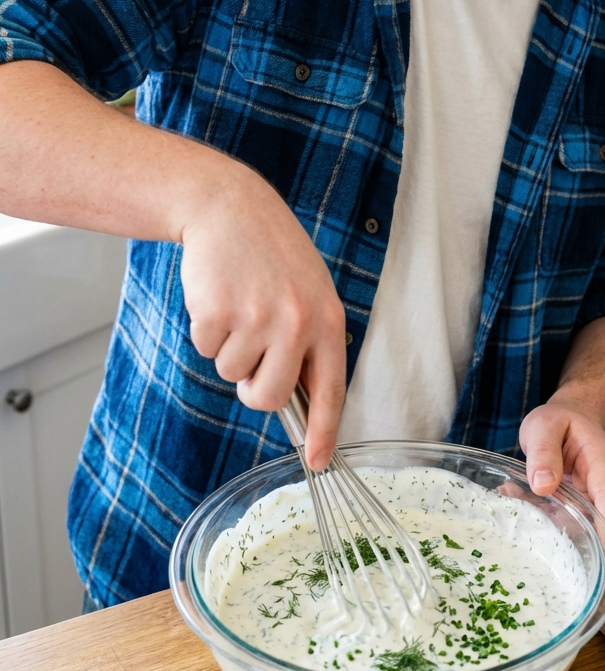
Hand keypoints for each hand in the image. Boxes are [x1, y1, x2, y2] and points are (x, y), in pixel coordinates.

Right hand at [179, 161, 346, 470]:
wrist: (229, 208)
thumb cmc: (271, 254)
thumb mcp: (307, 292)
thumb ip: (309, 342)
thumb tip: (299, 402)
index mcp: (327, 321)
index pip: (331, 391)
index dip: (323, 432)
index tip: (318, 462)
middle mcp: (297, 324)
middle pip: (268, 397)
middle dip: (253, 387)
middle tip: (252, 351)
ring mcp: (256, 319)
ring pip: (232, 374)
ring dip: (229, 348)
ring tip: (239, 304)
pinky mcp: (218, 313)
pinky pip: (206, 350)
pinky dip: (207, 330)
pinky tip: (219, 295)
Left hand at [519, 393, 604, 542]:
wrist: (573, 419)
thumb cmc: (562, 420)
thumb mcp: (544, 425)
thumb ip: (544, 451)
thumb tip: (543, 485)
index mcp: (604, 465)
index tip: (591, 556)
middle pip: (597, 524)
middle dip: (566, 533)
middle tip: (528, 525)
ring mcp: (595, 501)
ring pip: (578, 525)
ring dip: (548, 524)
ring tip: (516, 504)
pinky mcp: (581, 509)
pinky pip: (564, 520)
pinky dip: (542, 516)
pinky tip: (519, 502)